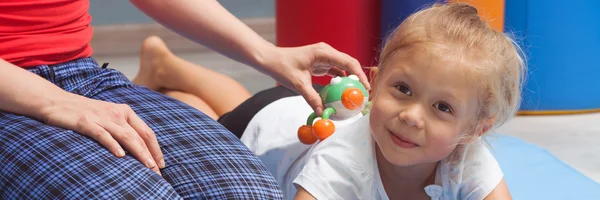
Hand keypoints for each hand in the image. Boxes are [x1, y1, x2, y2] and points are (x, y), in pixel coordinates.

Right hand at [40, 93, 163, 174]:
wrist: (57, 102)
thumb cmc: (85, 113)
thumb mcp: (109, 117)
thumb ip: (123, 129)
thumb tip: (138, 149)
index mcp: (126, 112)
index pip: (146, 132)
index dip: (156, 148)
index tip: (161, 164)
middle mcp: (117, 113)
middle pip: (139, 136)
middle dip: (150, 155)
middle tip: (156, 171)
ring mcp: (102, 117)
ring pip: (126, 136)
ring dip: (139, 152)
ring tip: (147, 166)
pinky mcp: (86, 122)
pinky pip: (103, 135)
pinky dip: (113, 145)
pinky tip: (120, 155)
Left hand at [260, 43, 370, 115]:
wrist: (270, 59)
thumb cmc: (282, 67)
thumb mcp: (298, 84)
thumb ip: (312, 98)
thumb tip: (322, 113)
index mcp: (323, 52)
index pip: (348, 62)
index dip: (360, 75)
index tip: (366, 88)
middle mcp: (326, 52)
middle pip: (349, 64)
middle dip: (358, 78)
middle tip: (365, 94)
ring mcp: (324, 57)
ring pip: (343, 68)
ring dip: (350, 80)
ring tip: (357, 94)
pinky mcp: (321, 63)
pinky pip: (335, 72)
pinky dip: (340, 82)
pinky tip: (343, 93)